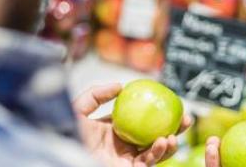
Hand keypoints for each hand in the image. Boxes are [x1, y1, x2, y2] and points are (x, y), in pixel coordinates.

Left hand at [73, 83, 191, 166]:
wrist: (60, 156)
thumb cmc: (65, 133)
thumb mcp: (79, 108)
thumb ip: (97, 94)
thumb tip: (121, 85)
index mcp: (115, 130)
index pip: (140, 120)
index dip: (156, 112)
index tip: (170, 102)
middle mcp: (123, 145)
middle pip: (153, 136)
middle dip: (172, 128)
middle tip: (186, 118)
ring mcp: (126, 159)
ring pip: (155, 151)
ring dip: (170, 143)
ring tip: (175, 133)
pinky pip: (148, 162)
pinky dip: (159, 153)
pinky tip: (164, 141)